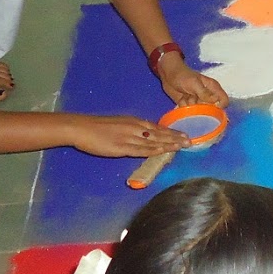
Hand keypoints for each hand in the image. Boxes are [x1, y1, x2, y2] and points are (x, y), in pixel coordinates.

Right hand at [68, 115, 187, 157]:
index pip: (158, 127)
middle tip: (190, 141)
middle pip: (159, 133)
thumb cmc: (98, 127)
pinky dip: (154, 150)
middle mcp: (135, 127)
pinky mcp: (122, 147)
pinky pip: (141, 149)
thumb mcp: (119, 125)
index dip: (172, 132)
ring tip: (183, 146)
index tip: (185, 135)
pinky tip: (164, 152)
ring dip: (169, 144)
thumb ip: (132, 130)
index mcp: (134, 122)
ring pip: (154, 141)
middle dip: (175, 137)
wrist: (81, 128)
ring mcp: (130, 137)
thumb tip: (144, 137)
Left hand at [161, 64, 227, 108]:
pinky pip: (190, 112)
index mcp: (213, 88)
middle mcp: (207, 96)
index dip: (220, 107)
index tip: (209, 108)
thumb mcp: (194, 83)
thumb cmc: (183, 75)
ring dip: (191, 106)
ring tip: (186, 97)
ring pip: (199, 112)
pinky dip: (184, 107)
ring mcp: (198, 101)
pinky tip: (181, 99)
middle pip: (211, 109)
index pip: (224, 101)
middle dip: (201, 107)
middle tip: (193, 99)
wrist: (168, 74)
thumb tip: (216, 102)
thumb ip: (205, 93)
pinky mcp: (189, 105)